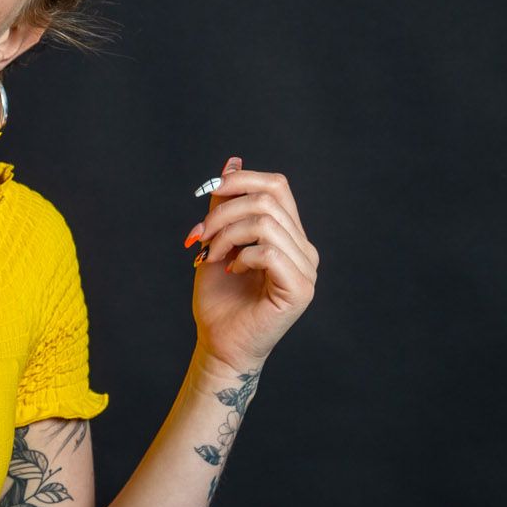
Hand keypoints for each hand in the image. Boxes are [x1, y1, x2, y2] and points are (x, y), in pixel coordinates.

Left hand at [186, 156, 318, 369]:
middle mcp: (304, 249)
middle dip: (223, 212)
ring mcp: (307, 269)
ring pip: (265, 223)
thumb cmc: (219, 298)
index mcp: (289, 234)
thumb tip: (232, 162)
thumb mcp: (217, 240)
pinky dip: (242, 256)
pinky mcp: (300, 289)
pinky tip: (231, 270)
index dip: (240, 181)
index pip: (277, 186)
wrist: (219, 343)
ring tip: (210, 255)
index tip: (206, 195)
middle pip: (268, 200)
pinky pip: (270, 252)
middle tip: (199, 237)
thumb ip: (226, 205)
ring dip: (226, 235)